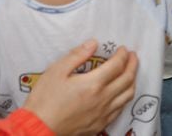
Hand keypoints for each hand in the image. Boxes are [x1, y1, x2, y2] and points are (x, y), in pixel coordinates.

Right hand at [23, 40, 138, 135]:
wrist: (38, 129)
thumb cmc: (44, 100)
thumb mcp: (56, 71)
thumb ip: (77, 56)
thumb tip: (93, 43)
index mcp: (93, 84)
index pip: (117, 65)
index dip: (123, 55)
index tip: (123, 49)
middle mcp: (103, 99)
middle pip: (127, 79)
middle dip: (133, 65)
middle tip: (133, 57)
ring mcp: (103, 113)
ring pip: (127, 95)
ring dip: (132, 81)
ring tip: (130, 73)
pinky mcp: (99, 124)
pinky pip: (120, 109)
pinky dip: (125, 98)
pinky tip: (121, 94)